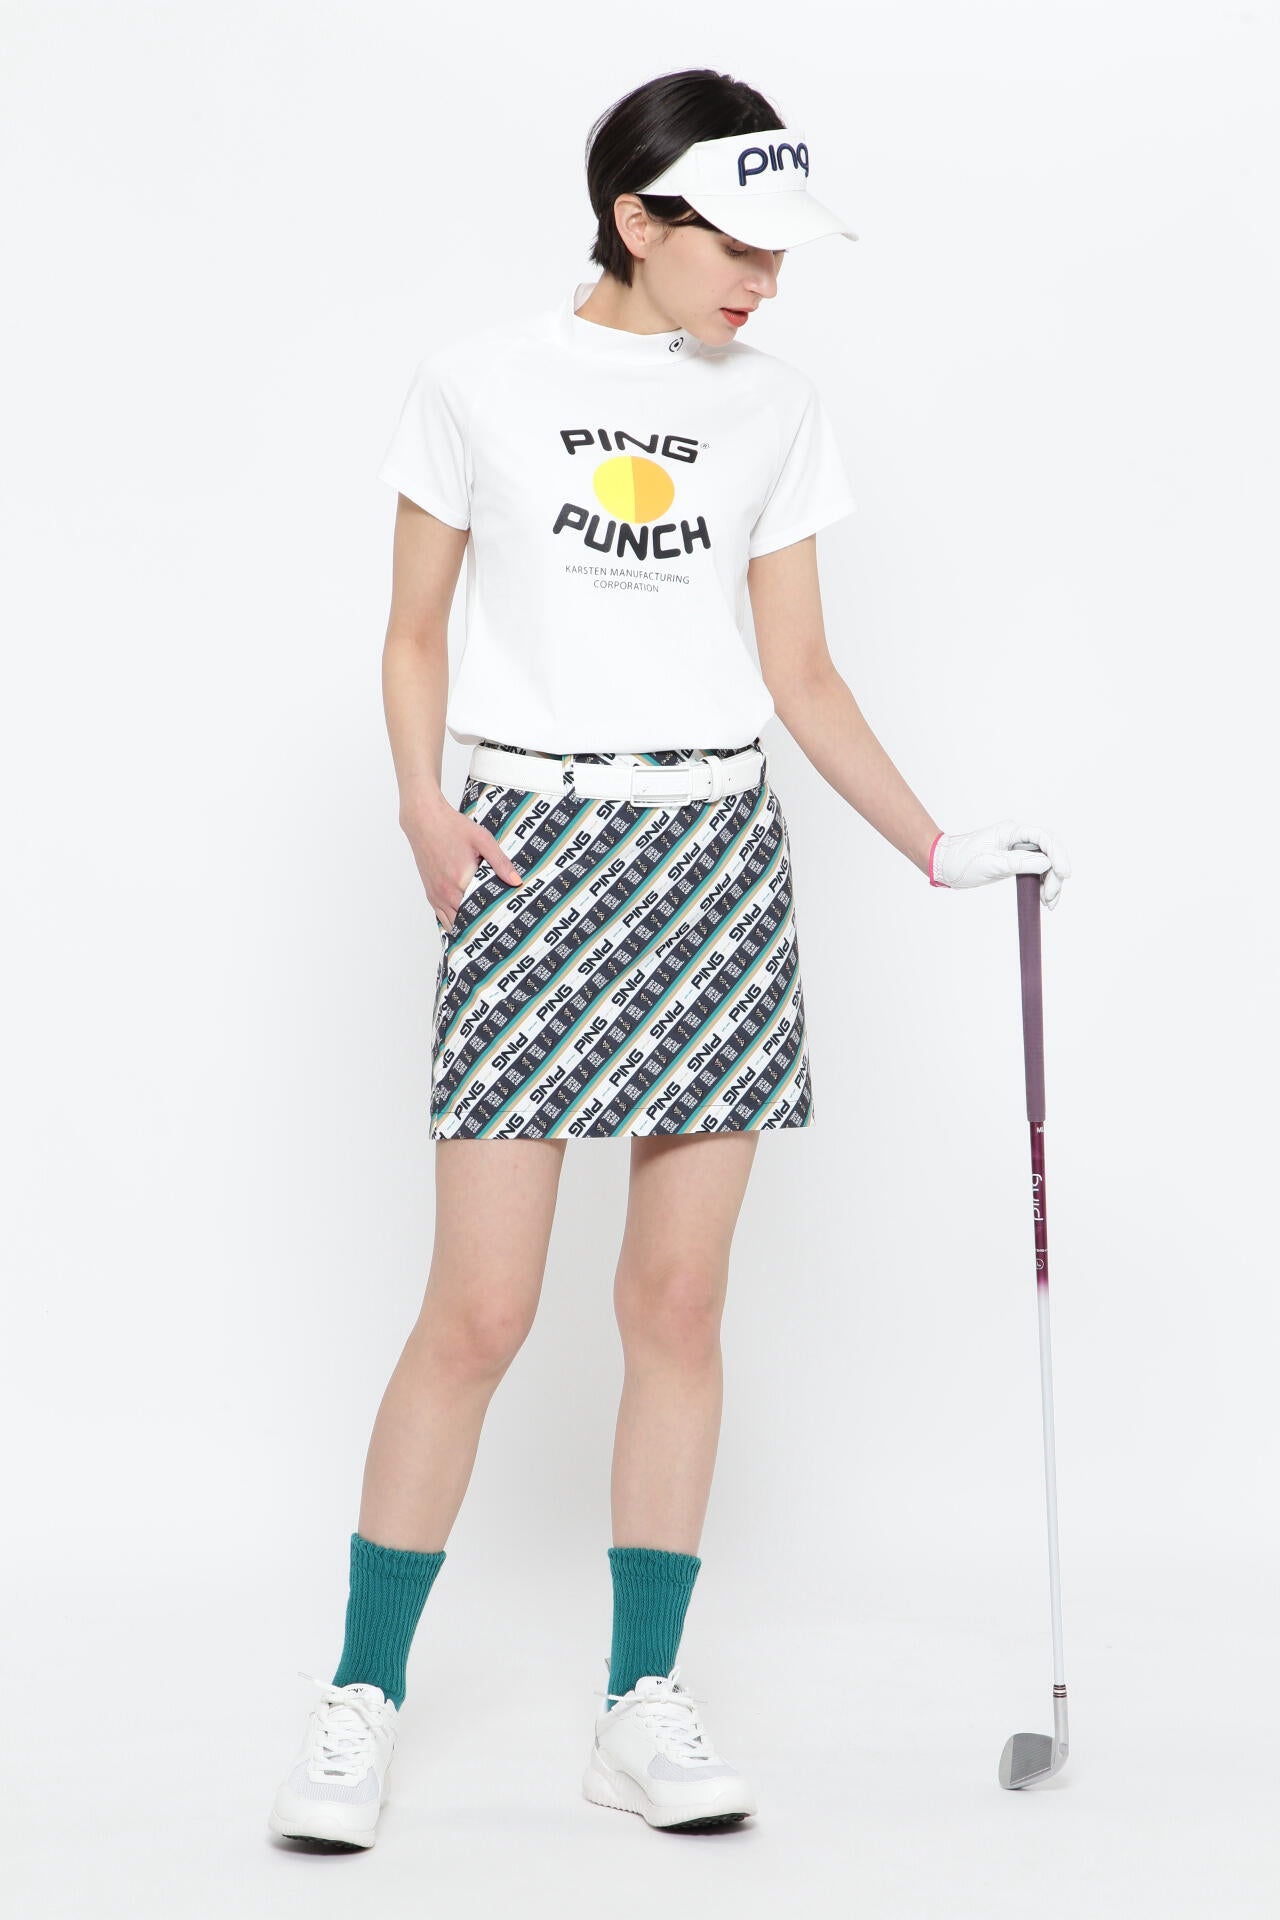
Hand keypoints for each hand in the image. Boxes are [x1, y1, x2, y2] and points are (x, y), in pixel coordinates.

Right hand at [400, 793, 525, 932]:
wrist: (425, 821)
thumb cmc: (453, 828)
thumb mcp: (483, 840)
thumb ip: (501, 863)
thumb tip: (517, 881)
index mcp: (461, 881)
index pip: (482, 910)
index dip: (495, 917)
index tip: (507, 921)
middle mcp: (446, 892)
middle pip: (468, 920)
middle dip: (483, 924)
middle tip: (499, 927)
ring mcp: (436, 895)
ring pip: (453, 923)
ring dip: (468, 926)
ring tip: (484, 928)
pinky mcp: (430, 894)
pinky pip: (442, 917)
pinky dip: (453, 922)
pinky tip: (466, 922)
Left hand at [930, 819, 1071, 908]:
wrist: (944, 865)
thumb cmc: (963, 861)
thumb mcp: (993, 864)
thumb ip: (1021, 862)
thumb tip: (1047, 862)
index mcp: (1012, 831)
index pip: (1044, 838)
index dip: (1058, 855)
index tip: (1064, 874)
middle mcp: (1018, 837)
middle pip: (1049, 851)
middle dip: (1055, 873)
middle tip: (1051, 896)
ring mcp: (1018, 848)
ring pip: (1045, 862)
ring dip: (1051, 881)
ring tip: (1049, 902)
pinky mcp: (1015, 860)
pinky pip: (1036, 869)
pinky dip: (1042, 883)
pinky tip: (1044, 898)